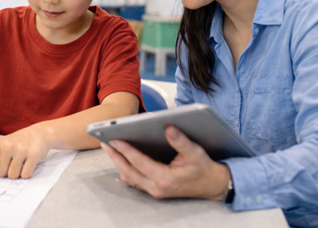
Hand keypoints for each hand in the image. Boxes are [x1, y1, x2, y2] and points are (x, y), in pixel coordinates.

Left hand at [0, 125, 49, 182]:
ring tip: (22, 162)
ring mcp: (21, 150)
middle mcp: (8, 146)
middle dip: (6, 172)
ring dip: (17, 173)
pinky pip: (25, 175)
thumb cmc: (19, 141)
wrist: (40, 133)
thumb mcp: (5, 145)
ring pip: (12, 176)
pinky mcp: (33, 155)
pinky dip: (27, 173)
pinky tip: (29, 163)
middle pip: (0, 173)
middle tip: (13, 162)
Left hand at [101, 125, 230, 200]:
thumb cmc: (204, 169)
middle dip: (115, 156)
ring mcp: (154, 190)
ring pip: (130, 176)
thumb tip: (169, 127)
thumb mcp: (195, 152)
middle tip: (104, 142)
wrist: (213, 186)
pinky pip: (135, 180)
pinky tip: (119, 161)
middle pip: (129, 171)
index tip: (114, 139)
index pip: (140, 162)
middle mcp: (157, 187)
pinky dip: (126, 170)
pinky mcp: (154, 190)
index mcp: (165, 178)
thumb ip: (181, 141)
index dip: (126, 150)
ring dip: (118, 162)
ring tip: (109, 148)